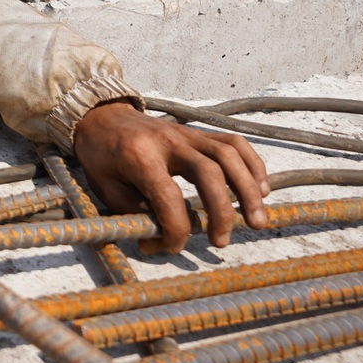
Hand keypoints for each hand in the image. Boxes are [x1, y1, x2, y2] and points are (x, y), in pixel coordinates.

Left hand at [72, 100, 270, 251]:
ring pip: (228, 154)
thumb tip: (163, 240)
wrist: (100, 116)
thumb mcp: (106, 188)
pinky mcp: (197, 132)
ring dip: (248, 189)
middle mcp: (168, 141)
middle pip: (208, 172)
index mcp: (139, 156)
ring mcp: (186, 133)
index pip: (168, 196)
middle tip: (222, 242)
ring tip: (257, 221)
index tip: (170, 247)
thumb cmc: (102, 156)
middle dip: (221, 211)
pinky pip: (233, 142)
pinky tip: (262, 189)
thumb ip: (136, 213)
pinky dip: (253, 164)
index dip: (175, 229)